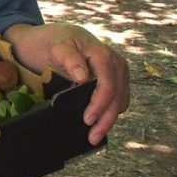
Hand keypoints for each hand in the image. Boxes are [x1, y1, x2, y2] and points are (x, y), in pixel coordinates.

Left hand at [3, 22, 129, 145]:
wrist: (58, 38)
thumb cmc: (55, 43)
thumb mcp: (57, 47)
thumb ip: (70, 59)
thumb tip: (83, 78)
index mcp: (103, 55)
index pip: (107, 85)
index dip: (99, 104)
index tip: (87, 119)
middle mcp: (116, 64)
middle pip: (116, 97)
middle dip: (105, 119)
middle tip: (91, 137)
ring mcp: (118, 74)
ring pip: (120, 102)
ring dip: (109, 120)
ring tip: (94, 136)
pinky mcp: (117, 82)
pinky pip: (118, 101)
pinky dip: (110, 113)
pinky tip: (99, 124)